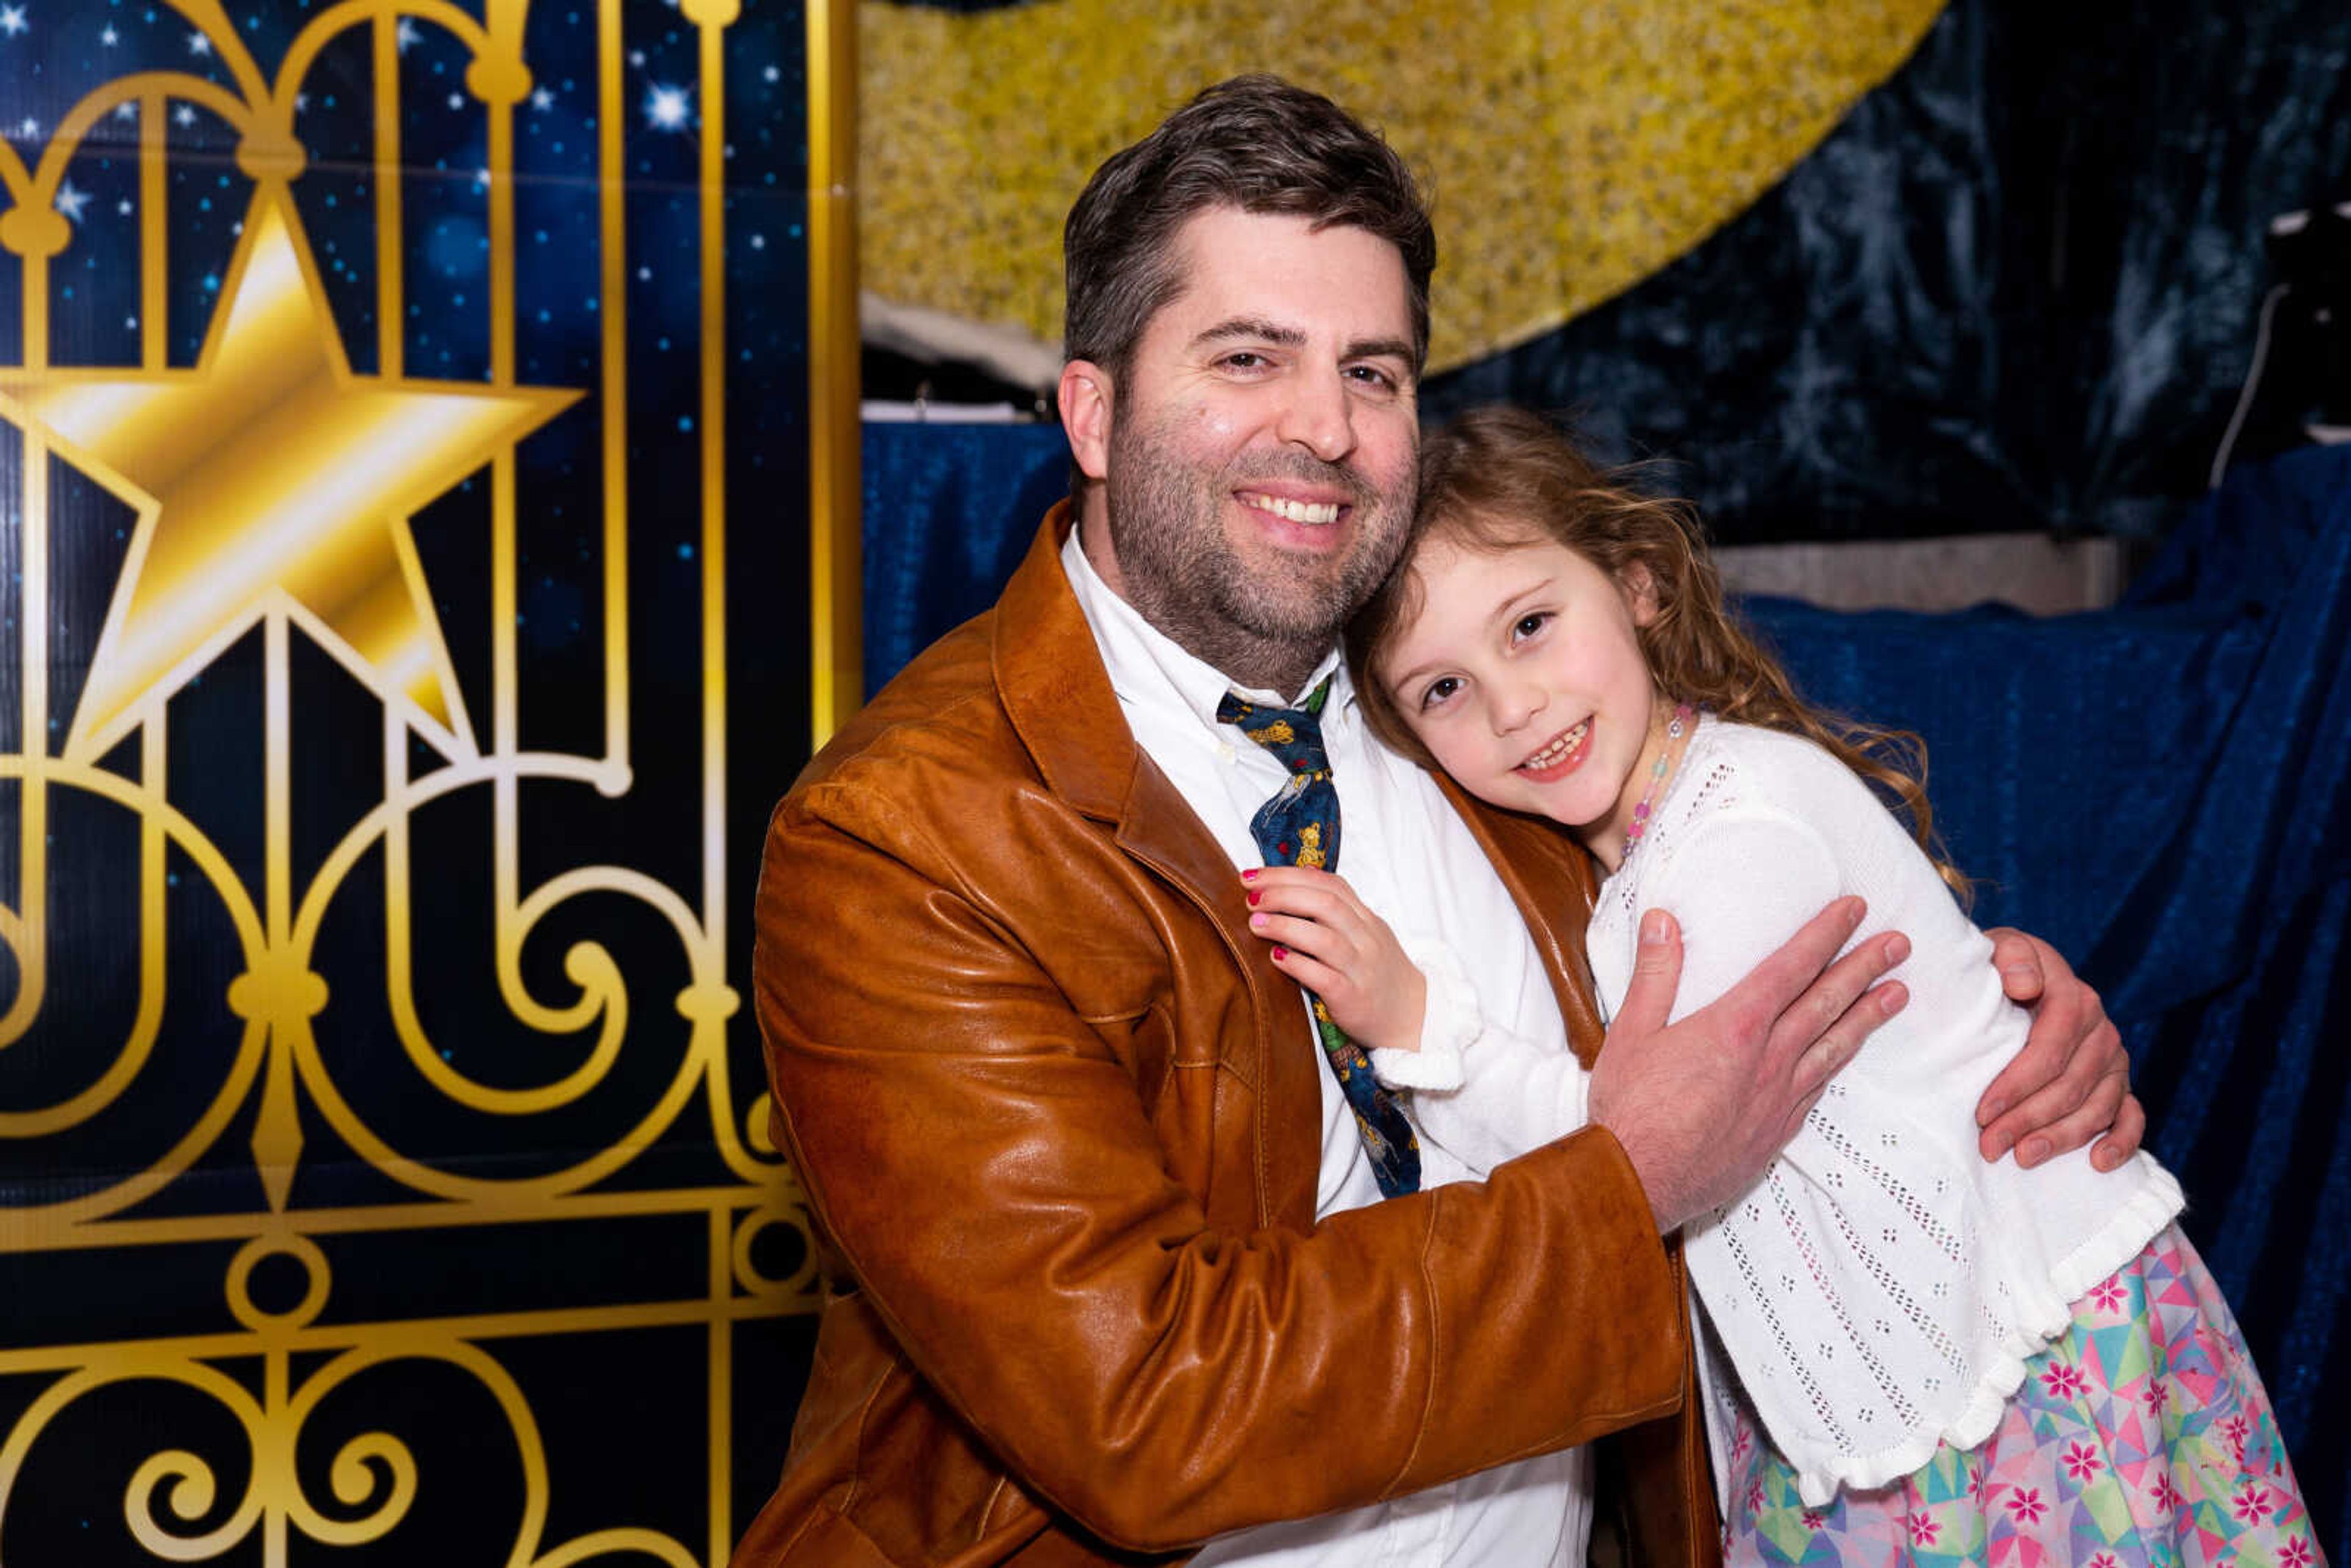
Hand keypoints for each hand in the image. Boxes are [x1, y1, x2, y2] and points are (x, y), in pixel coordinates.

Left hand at [1242, 867, 1426, 1052]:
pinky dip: (1297, 964)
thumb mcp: (1365, 934)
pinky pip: (1325, 978)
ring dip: (1285, 926)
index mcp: (1366, 919)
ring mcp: (1362, 969)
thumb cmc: (1377, 974)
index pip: (1328, 884)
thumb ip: (1336, 909)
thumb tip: (1298, 877)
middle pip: (1326, 904)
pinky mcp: (1354, 999)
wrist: (1412, 1017)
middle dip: (1283, 895)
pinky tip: (1275, 957)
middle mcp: (1367, 939)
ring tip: (1255, 923)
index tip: (1252, 876)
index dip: (1288, 876)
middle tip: (1251, 899)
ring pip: (1324, 939)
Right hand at [1588, 899, 1908, 1232]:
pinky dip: (1839, 1062)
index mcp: (1734, 1026)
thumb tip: (1663, 920)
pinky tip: (1848, 1053)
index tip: (1854, 909)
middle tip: (1900, 943)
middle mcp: (1768, 1059)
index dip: (1825, 934)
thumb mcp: (1632, 1032)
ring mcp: (1778, 1097)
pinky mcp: (1777, 1131)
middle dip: (1864, 967)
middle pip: (1826, 1002)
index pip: (1791, 967)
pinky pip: (1819, 1087)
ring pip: (1834, 1046)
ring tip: (1899, 992)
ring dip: (1868, 1015)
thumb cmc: (1629, 1109)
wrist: (1640, 1183)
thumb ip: (1655, 974)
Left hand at [1975, 928, 2142, 1170]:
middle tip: (1990, 1146)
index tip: (1983, 1112)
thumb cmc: (2000, 968)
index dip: (2017, 1085)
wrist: (2019, 974)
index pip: (2050, 1050)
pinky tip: (2099, 1164)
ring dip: (2061, 1138)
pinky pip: (2131, 1116)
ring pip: (2095, 1108)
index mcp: (2075, 999)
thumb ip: (2011, 956)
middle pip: (2069, 1086)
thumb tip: (2026, 984)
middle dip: (2028, 1120)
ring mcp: (2114, 1060)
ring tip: (2023, 1158)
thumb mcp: (1999, 948)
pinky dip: (2121, 1142)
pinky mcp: (2119, 1084)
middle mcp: (2101, 1031)